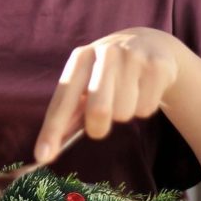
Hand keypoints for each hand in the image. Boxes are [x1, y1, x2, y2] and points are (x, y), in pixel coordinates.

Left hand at [33, 27, 184, 162]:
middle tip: (99, 127)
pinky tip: (143, 90)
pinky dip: (143, 109)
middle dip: (97, 128)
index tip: (42, 156)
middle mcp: (106, 53)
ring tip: (126, 96)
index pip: (63, 98)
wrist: (149, 44)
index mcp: (81, 58)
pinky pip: (146, 109)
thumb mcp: (86, 83)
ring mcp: (134, 57)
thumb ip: (69, 114)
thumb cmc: (109, 73)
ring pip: (124, 114)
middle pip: (99, 111)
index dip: (52, 129)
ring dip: (123, 115)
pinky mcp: (158, 66)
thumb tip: (47, 152)